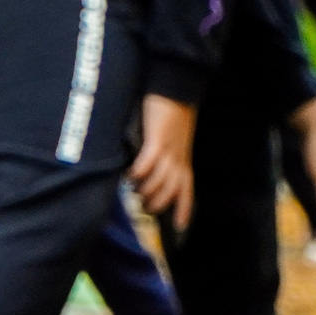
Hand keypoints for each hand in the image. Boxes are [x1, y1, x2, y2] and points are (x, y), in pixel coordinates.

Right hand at [130, 95, 196, 230]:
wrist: (175, 86)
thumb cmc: (170, 110)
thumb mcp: (170, 137)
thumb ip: (161, 153)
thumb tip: (145, 171)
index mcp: (184, 159)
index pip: (187, 190)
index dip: (183, 209)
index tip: (179, 228)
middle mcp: (179, 158)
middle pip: (172, 191)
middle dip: (158, 204)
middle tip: (144, 209)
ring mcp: (170, 150)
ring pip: (160, 181)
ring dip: (146, 191)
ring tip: (133, 193)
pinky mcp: (158, 139)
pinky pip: (148, 163)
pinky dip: (138, 172)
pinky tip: (129, 176)